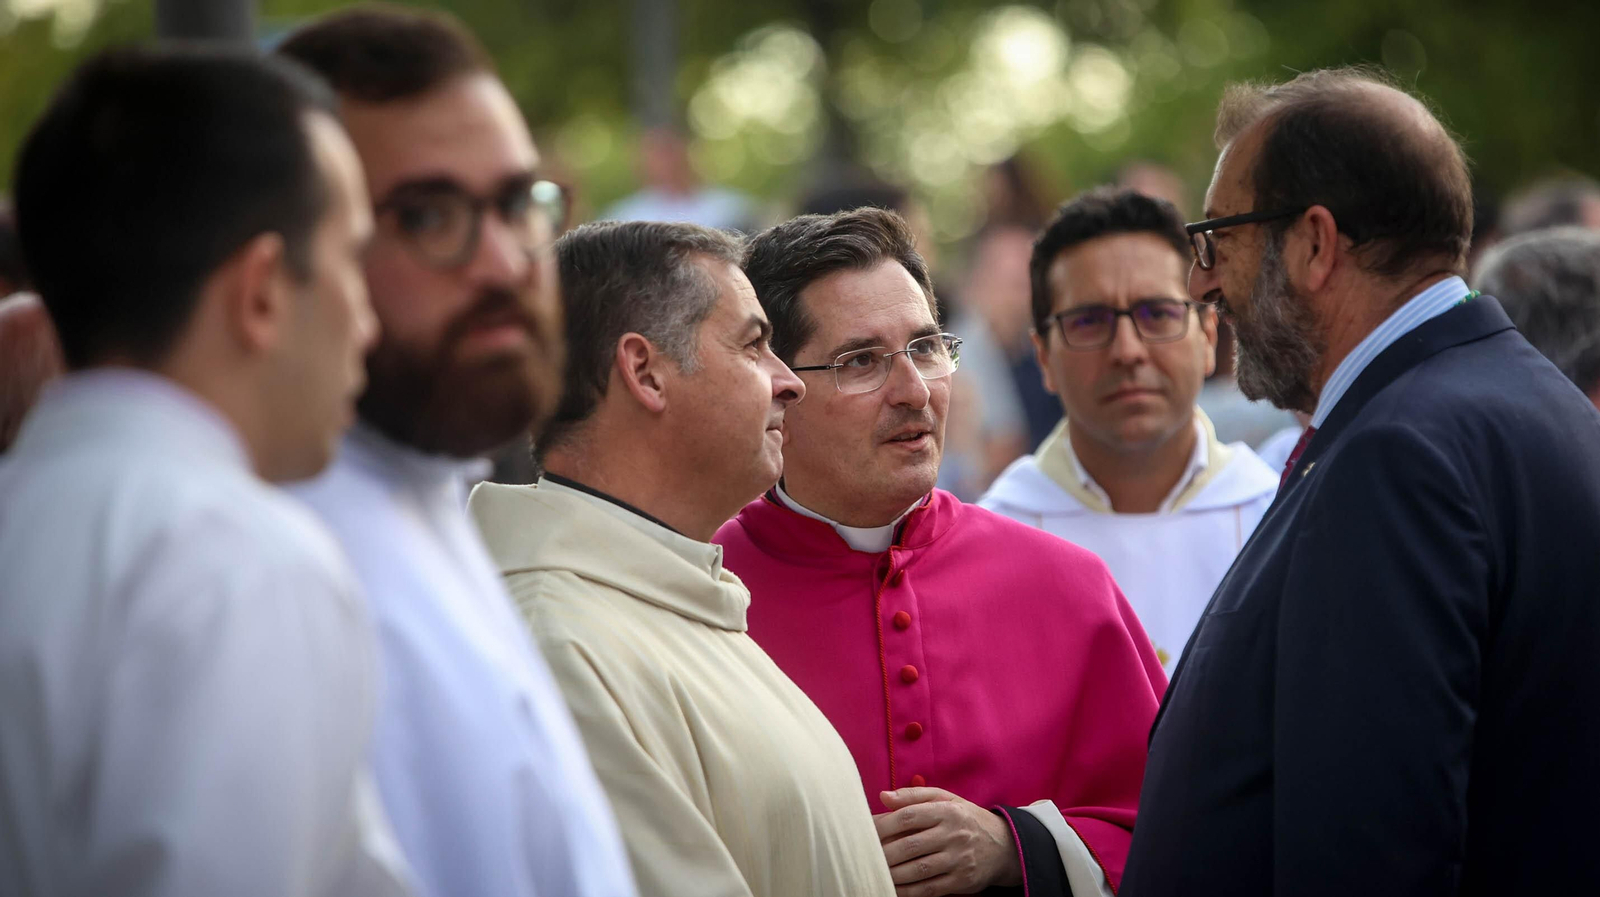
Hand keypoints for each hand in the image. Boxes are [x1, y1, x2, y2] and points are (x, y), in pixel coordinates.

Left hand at [872, 787, 1021, 896]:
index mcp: (947, 811)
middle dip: (884, 852)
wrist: (1004, 846)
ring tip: (875, 871)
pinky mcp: (962, 881)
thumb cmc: (965, 819)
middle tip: (865, 855)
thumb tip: (882, 797)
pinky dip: (908, 891)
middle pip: (910, 845)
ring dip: (892, 873)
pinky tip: (893, 888)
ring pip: (918, 870)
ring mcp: (959, 860)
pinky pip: (929, 889)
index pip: (909, 816)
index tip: (866, 830)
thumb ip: (913, 796)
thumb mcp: (946, 799)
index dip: (884, 824)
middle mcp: (954, 835)